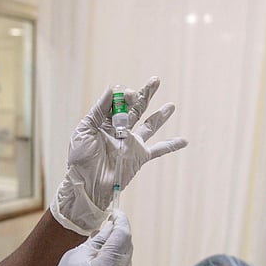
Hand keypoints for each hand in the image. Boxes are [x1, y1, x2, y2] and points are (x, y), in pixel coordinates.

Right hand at [23, 210, 132, 265]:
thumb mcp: (75, 256)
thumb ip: (96, 240)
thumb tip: (110, 227)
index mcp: (106, 265)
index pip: (122, 235)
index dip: (121, 220)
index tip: (116, 213)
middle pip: (128, 245)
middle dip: (121, 232)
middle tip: (110, 223)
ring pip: (127, 257)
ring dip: (119, 246)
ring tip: (104, 241)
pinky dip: (117, 259)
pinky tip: (104, 257)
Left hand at [51, 77, 187, 234]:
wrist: (86, 185)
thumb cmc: (80, 159)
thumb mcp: (84, 130)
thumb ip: (99, 110)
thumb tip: (112, 89)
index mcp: (104, 122)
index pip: (117, 102)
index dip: (124, 95)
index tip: (128, 94)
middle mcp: (119, 131)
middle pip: (136, 108)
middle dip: (145, 94)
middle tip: (155, 80)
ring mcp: (131, 143)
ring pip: (149, 125)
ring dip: (161, 115)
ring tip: (171, 106)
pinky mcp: (139, 157)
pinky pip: (158, 149)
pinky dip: (172, 145)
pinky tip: (185, 141)